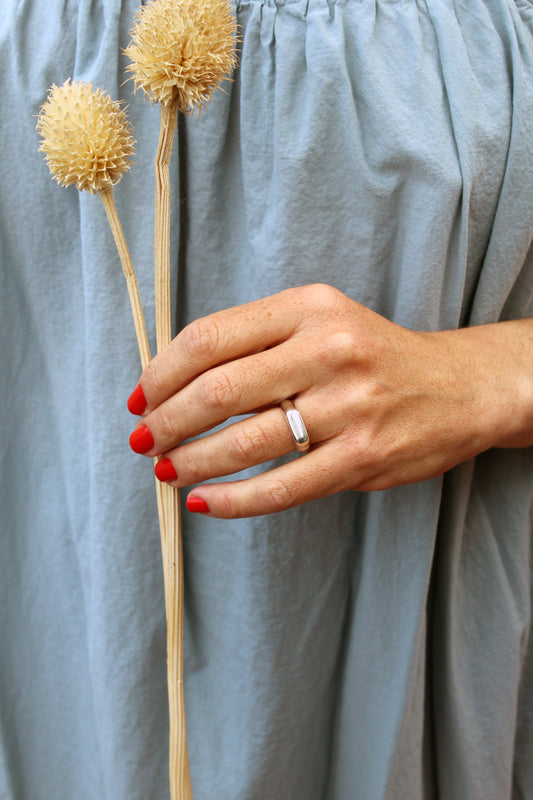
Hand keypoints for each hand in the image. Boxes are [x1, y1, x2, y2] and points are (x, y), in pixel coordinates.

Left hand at [127, 284, 532, 517]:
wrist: (457, 387)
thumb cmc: (373, 356)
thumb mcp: (320, 322)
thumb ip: (255, 341)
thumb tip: (174, 384)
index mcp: (309, 307)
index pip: (211, 338)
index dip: (161, 372)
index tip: (140, 398)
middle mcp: (328, 350)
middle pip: (218, 391)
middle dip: (165, 422)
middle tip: (144, 441)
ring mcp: (349, 406)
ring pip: (245, 442)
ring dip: (191, 462)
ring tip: (166, 471)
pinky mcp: (363, 457)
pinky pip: (282, 487)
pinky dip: (233, 500)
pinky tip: (205, 502)